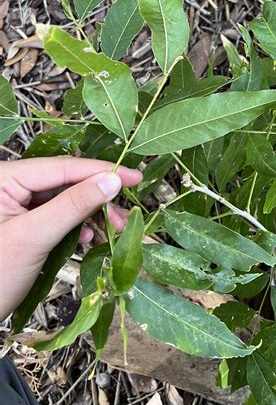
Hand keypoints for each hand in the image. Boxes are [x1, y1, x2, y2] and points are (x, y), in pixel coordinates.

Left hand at [0, 156, 141, 320]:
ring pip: (65, 199)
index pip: (61, 167)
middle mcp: (10, 186)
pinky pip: (57, 216)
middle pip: (65, 182)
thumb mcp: (34, 237)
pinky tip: (87, 237)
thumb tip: (111, 181)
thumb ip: (73, 205)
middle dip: (97, 197)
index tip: (132, 176)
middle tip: (123, 215)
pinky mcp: (23, 224)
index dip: (100, 171)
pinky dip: (76, 226)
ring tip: (111, 230)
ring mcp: (16, 205)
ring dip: (90, 214)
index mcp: (4, 178)